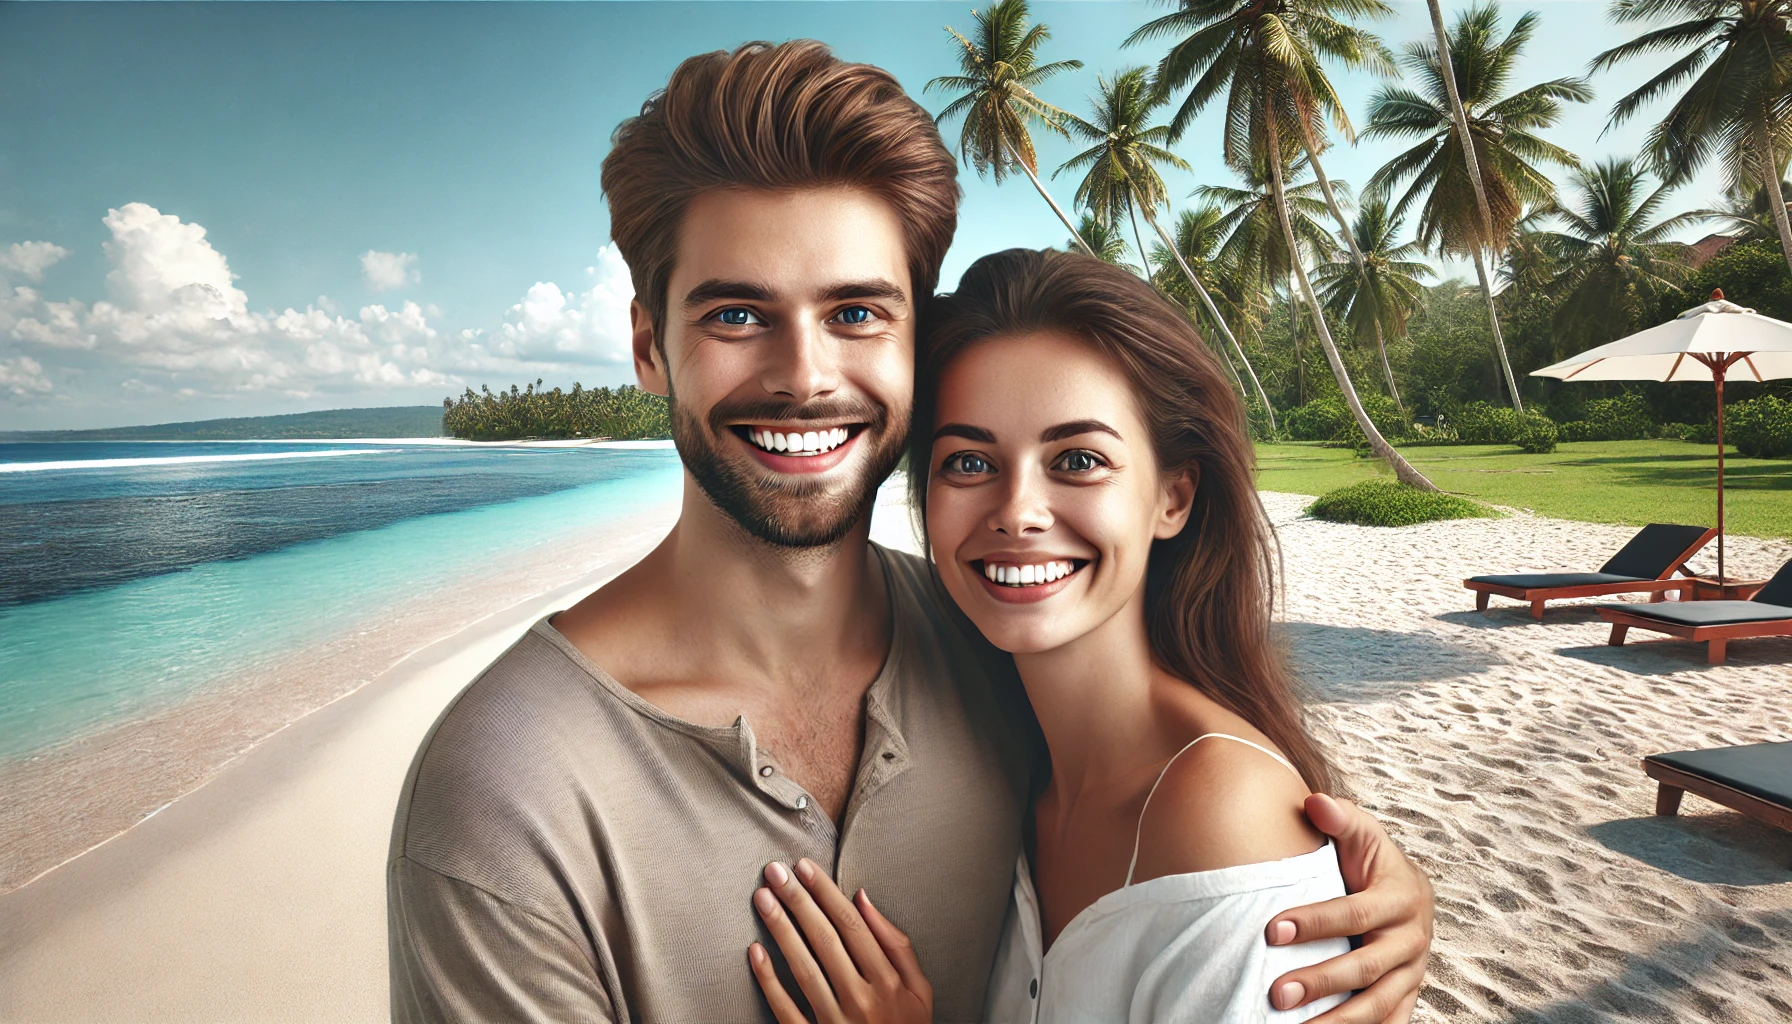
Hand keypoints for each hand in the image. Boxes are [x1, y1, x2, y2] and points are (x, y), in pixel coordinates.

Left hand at [748, 858, 933, 1023]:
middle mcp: (863, 999)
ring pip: (803, 968)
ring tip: (762, 898)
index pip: (852, 926)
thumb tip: (864, 900)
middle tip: (774, 871)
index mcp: (889, 981)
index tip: (805, 867)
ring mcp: (836, 1022)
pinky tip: (755, 951)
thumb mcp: (919, 990)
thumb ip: (898, 945)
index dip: (826, 893)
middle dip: (798, 901)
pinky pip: (786, 1010)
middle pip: (825, 940)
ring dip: (780, 930)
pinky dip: (769, 981)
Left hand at [1264, 794, 1432, 1022]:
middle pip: (1365, 968)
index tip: (1271, 931)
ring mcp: (1412, 973)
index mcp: (1401, 897)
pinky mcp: (1407, 996)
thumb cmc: (1371, 860)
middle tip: (1276, 994)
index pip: (1354, 914)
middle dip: (1320, 982)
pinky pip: (1389, 1022)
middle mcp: (1412, 940)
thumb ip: (1340, 818)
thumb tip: (1315, 802)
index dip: (1314, 923)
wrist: (1405, 890)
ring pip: (1377, 1006)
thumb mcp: (1361, 833)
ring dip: (1337, 1021)